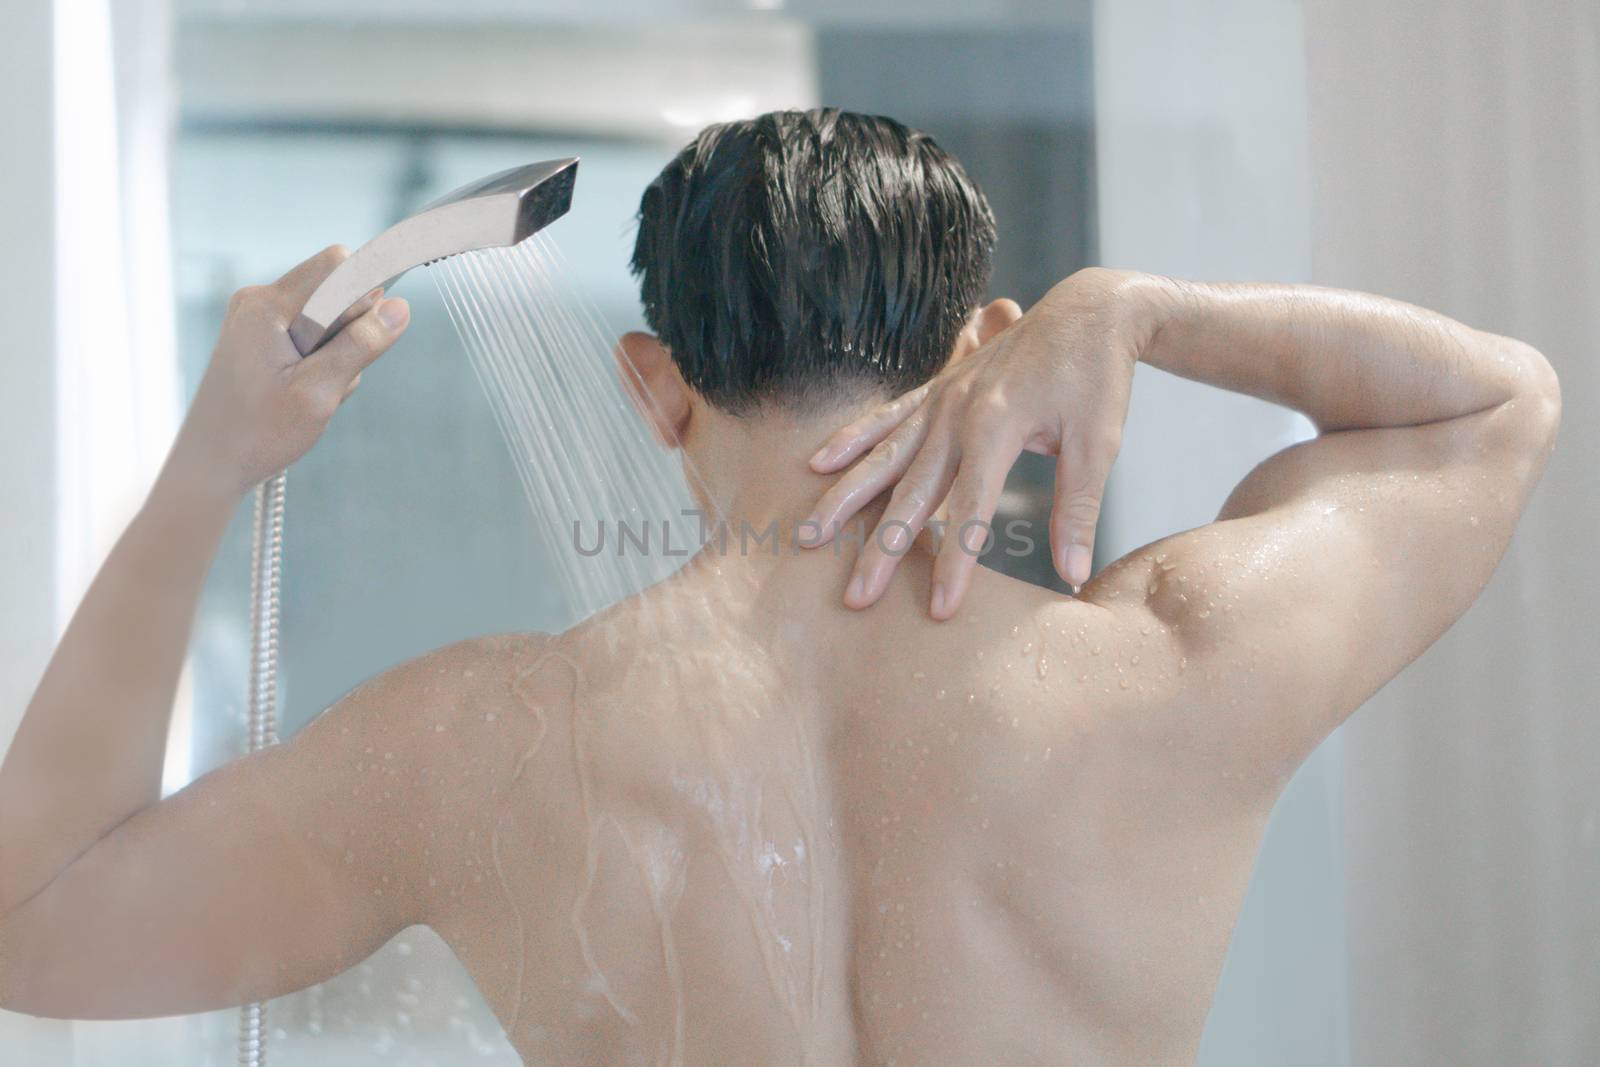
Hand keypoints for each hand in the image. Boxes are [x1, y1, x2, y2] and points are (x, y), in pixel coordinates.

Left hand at [170, 246, 410, 494]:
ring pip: (329, 318)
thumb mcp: (319, 392)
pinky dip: (321, 362)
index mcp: (267, 306)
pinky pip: (313, 335)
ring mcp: (259, 318)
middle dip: (350, 332)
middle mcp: (260, 300)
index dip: (365, 292)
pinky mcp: (263, 336)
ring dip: (336, 355)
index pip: (338, 263)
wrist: (211, 464)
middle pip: (336, 290)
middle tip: (327, 378)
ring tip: (310, 393)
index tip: (371, 332)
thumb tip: (401, 308)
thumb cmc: (258, 433)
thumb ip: (360, 346)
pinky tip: (302, 393)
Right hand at [802, 267, 1169, 618]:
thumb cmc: (1097, 378)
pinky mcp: (938, 389)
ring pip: (883, 457)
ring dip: (845, 500)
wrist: (1089, 311)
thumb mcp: (1098, 443)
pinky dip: (851, 442)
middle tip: (856, 598)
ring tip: (809, 536)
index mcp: (997, 425)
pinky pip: (886, 420)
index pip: (970, 509)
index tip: (940, 610)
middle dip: (880, 550)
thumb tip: (1073, 575)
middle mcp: (957, 412)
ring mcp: (941, 398)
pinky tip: (819, 465)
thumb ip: (1076, 509)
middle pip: (911, 493)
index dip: (955, 562)